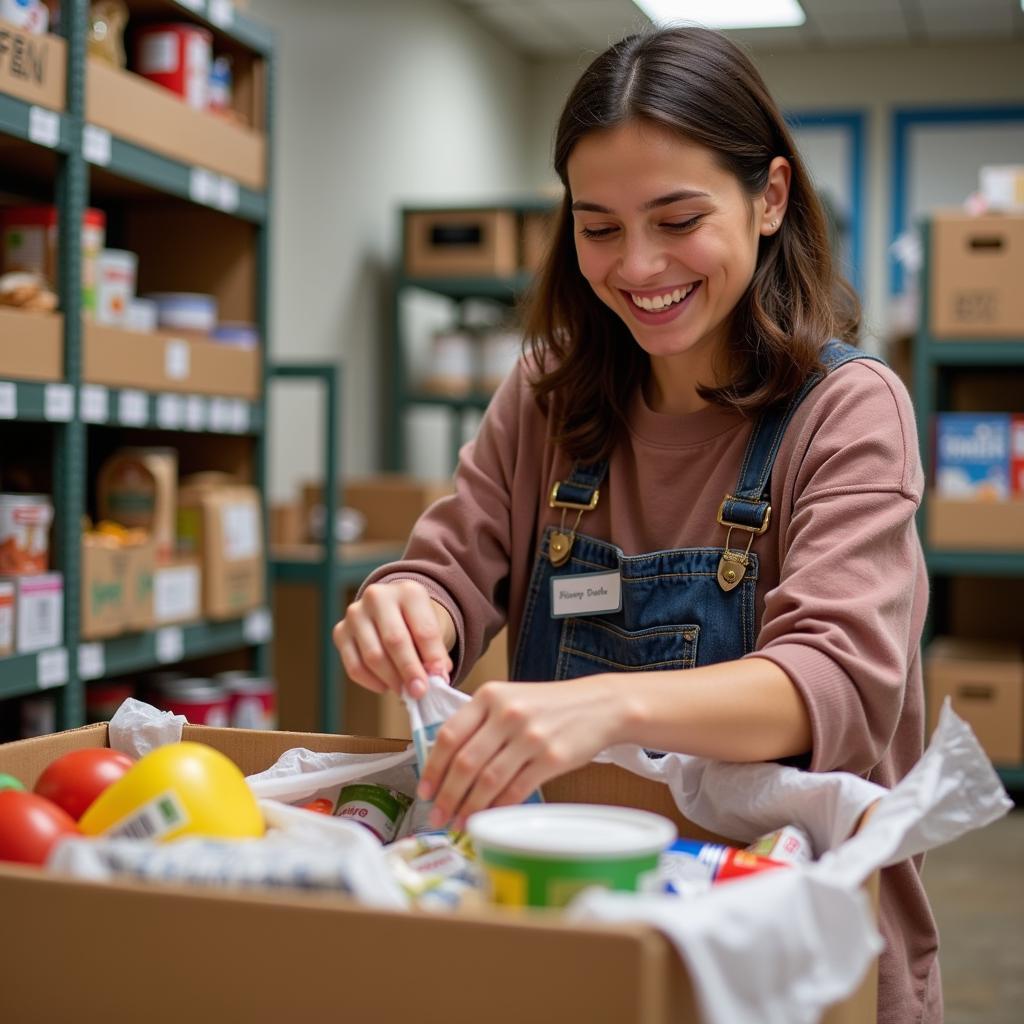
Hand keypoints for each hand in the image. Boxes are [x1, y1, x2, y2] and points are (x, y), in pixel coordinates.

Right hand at [333, 581, 454, 697]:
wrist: (392, 609)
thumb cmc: (415, 623)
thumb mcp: (432, 630)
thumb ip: (436, 653)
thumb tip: (436, 677)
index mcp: (409, 591)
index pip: (423, 630)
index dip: (433, 658)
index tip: (440, 679)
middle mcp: (378, 597)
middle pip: (395, 641)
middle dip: (409, 670)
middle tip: (419, 692)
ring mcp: (355, 613)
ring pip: (373, 656)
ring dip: (391, 679)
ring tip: (405, 691)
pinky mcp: (340, 632)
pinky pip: (354, 666)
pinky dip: (372, 682)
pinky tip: (386, 686)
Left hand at [417, 676, 628, 829]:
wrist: (599, 705)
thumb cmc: (549, 705)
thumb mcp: (510, 698)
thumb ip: (480, 721)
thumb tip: (444, 762)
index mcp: (490, 696)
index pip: (449, 735)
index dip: (432, 767)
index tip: (425, 790)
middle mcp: (507, 714)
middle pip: (465, 763)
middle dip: (446, 796)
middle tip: (436, 816)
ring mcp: (530, 736)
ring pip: (488, 780)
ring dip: (469, 807)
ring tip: (459, 822)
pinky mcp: (552, 758)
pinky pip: (516, 789)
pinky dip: (498, 808)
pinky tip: (488, 817)